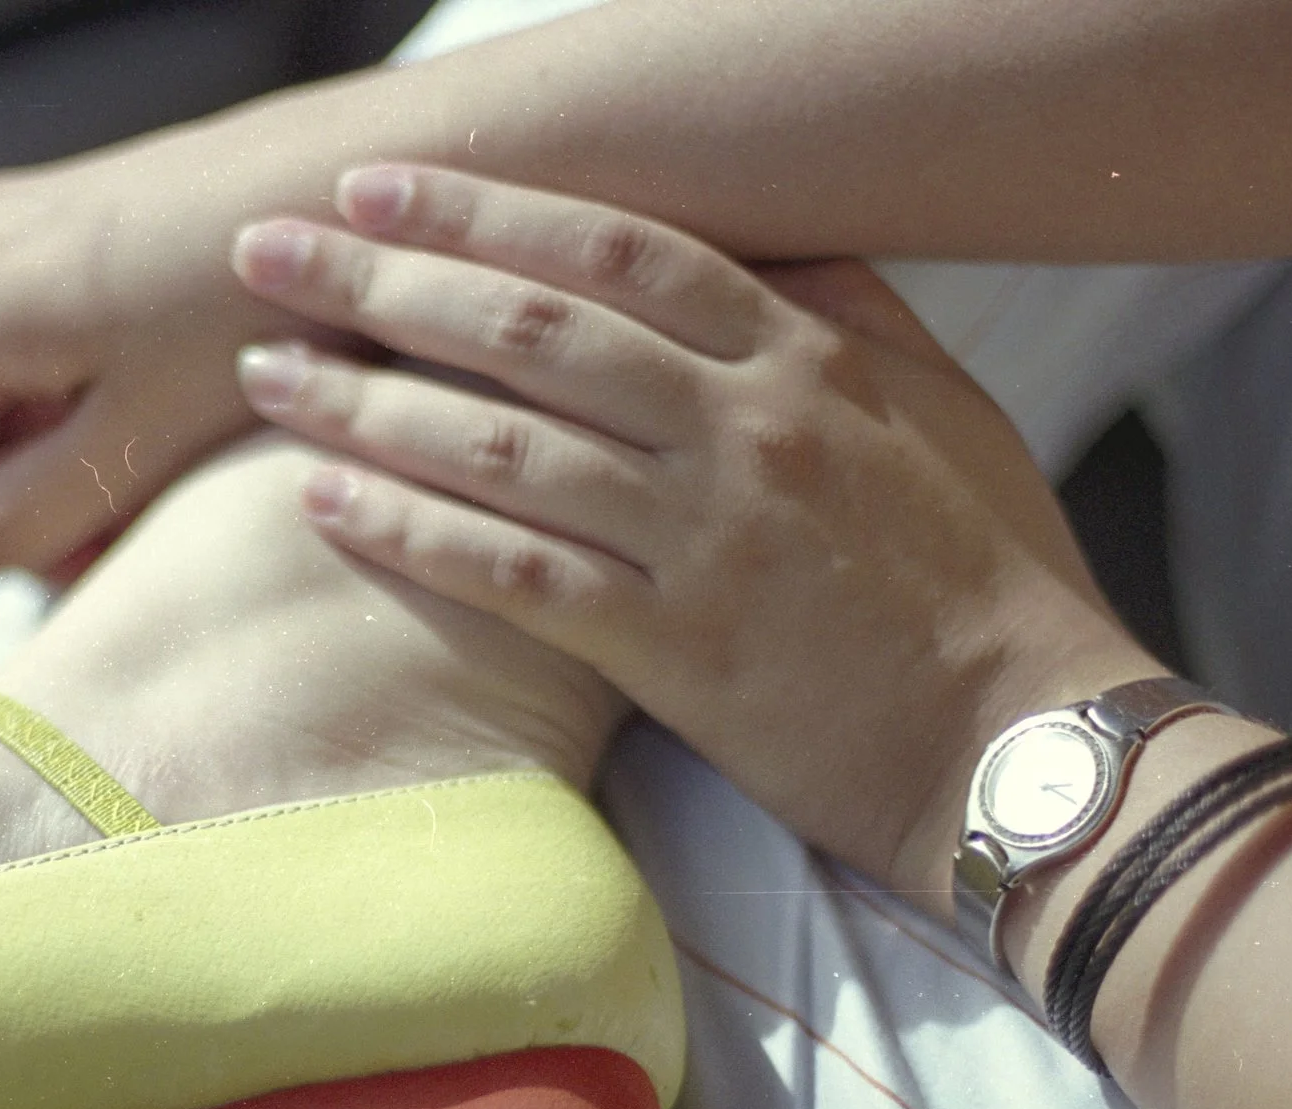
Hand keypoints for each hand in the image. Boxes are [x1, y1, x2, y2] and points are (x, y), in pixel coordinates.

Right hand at [0, 114, 365, 605]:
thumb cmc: (265, 310)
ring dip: (18, 471)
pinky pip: (18, 342)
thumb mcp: (134, 448)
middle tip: (63, 572)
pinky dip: (55, 414)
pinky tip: (139, 457)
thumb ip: (9, 522)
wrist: (371, 182)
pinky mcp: (70, 224)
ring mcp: (19, 227)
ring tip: (119, 525)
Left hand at [228, 165, 1162, 911]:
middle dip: (382, 278)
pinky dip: (412, 532)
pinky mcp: (675, 651)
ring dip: (365, 401)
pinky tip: (323, 500)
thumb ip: (843, 310)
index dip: (484, 208)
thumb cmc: (989, 570)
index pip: (615, 249)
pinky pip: (513, 576)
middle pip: (526, 327)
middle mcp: (742, 428)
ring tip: (263, 371)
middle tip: (267, 251)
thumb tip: (762, 237)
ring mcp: (705, 539)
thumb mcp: (942, 403)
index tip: (377, 186)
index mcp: (804, 354)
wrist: (1029, 740)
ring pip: (499, 445)